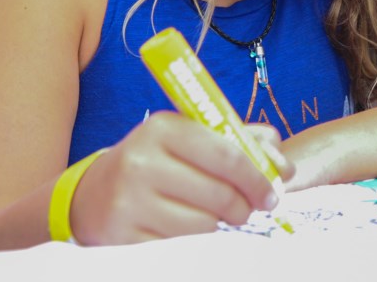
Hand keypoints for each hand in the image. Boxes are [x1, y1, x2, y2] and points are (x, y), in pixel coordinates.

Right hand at [70, 111, 292, 244]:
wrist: (92, 194)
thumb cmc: (159, 163)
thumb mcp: (192, 140)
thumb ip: (243, 143)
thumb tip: (284, 167)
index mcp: (164, 128)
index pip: (227, 155)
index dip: (257, 178)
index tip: (271, 194)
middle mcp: (141, 161)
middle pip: (220, 195)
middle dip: (243, 207)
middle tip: (246, 211)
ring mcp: (128, 202)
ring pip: (203, 225)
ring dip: (216, 225)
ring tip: (207, 216)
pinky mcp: (122, 238)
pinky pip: (179, 247)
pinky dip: (191, 243)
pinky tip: (182, 229)